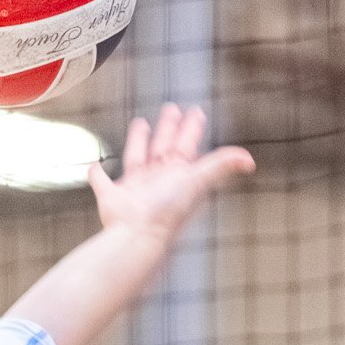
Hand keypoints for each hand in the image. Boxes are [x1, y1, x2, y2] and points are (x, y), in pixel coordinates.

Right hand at [88, 103, 254, 245]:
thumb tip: (250, 160)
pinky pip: (101, 182)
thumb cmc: (167, 212)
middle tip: (172, 108)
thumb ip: (220, 166)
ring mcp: (134, 189)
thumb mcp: (196, 182)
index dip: (193, 128)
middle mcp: (157, 180)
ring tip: (140, 123)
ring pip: (136, 157)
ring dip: (138, 141)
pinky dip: (96, 174)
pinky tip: (94, 164)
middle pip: (164, 147)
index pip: (187, 145)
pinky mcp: (111, 198)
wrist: (137, 236)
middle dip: (169, 128)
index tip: (196, 112)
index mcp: (177, 175)